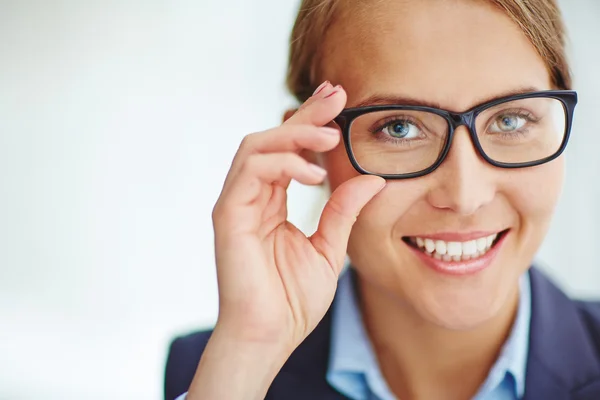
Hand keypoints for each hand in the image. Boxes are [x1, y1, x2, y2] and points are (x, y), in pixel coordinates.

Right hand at [211, 82, 385, 350]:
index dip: (312, 124)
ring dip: (294, 134)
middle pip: (273, 138)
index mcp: (272, 202)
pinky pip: (250, 171)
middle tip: (336, 96)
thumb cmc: (293, 300)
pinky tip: (312, 173)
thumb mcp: (329, 248)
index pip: (290, 152)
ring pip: (257, 146)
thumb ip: (343, 211)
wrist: (271, 335)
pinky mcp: (227, 214)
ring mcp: (237, 203)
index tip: (340, 102)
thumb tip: (372, 179)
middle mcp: (252, 196)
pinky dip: (281, 163)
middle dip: (305, 115)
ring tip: (330, 136)